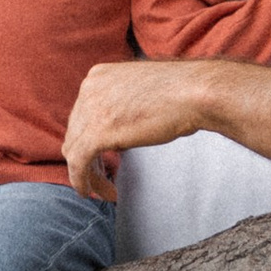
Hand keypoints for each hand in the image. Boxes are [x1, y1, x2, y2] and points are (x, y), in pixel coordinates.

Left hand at [63, 57, 216, 200]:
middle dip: (87, 158)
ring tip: (106, 191)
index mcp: (98, 76)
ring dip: (88, 175)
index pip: (81, 114)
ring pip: (74, 151)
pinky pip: (79, 164)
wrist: (196, 92)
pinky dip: (85, 182)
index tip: (102, 159)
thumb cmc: (182, 93)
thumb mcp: (141, 92)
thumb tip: (116, 132)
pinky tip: (101, 194)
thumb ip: (122, 106)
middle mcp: (89, 89)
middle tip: (103, 178)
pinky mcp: (98, 132)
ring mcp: (90, 109)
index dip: (89, 139)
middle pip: (75, 132)